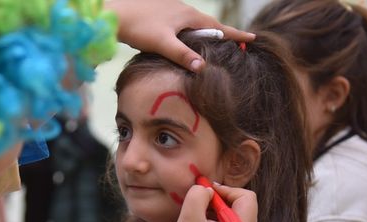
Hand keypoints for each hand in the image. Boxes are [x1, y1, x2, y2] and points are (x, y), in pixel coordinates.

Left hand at [105, 0, 254, 71]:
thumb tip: (202, 67)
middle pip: (208, 24)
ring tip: (213, 46)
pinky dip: (189, 35)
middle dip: (221, 34)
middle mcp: (182, 10)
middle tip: (235, 44)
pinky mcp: (160, 15)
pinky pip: (182, 26)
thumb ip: (182, 55)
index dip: (235, 34)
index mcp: (188, 15)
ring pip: (194, 25)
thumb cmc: (138, 26)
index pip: (218, 26)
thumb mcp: (162, 43)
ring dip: (205, 34)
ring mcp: (171, 11)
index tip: (252, 38)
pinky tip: (184, 42)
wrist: (115, 14)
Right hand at [162, 183, 257, 221]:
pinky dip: (219, 218)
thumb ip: (199, 195)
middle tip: (203, 202)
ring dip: (220, 208)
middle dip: (224, 198)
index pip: (247, 197)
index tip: (206, 194)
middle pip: (245, 204)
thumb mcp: (189, 216)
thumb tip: (207, 189)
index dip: (226, 190)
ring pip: (239, 213)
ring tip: (201, 214)